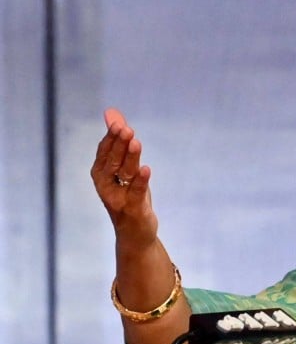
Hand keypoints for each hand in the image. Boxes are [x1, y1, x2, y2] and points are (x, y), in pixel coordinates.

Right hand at [90, 108, 158, 250]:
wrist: (135, 232)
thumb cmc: (129, 194)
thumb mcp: (125, 167)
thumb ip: (119, 140)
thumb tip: (112, 112)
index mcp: (101, 174)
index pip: (104, 152)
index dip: (111, 138)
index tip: (118, 122)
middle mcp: (105, 186)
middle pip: (112, 161)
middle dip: (119, 145)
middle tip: (126, 129)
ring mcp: (118, 198)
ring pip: (124, 175)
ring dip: (130, 158)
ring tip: (135, 142)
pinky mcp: (133, 209)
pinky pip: (136, 193)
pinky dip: (141, 181)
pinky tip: (146, 169)